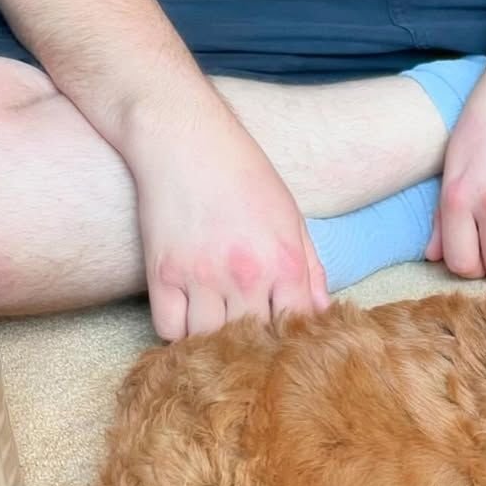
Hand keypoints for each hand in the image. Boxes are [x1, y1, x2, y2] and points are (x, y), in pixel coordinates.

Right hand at [130, 111, 328, 340]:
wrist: (185, 138)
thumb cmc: (244, 174)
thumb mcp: (291, 218)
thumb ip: (311, 270)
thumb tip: (323, 313)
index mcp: (284, 264)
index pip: (297, 329)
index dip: (292, 341)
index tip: (284, 341)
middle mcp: (245, 277)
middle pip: (253, 342)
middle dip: (254, 347)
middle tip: (249, 345)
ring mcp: (201, 278)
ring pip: (209, 341)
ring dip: (213, 343)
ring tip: (217, 334)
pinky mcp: (162, 274)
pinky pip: (168, 329)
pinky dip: (176, 332)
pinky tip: (187, 318)